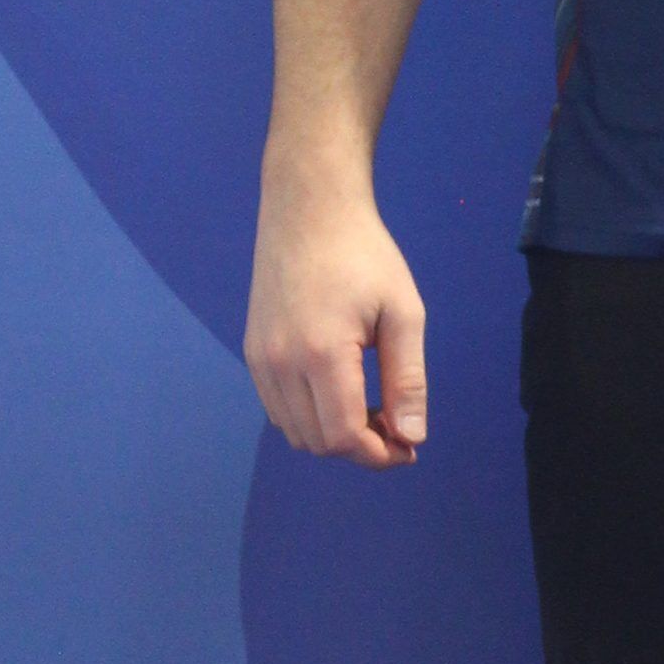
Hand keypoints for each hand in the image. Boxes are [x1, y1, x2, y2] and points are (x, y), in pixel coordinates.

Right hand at [244, 175, 427, 467]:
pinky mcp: (252, 352)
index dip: (378, 455)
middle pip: (318, 442)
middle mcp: (280, 365)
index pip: (344, 436)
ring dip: (333, 435)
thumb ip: (407, 378)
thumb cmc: (364, 253)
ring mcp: (260, 360)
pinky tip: (339, 391)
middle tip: (396, 424)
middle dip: (360, 446)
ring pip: (295, 431)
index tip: (408, 448)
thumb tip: (411, 438)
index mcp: (321, 354)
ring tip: (371, 406)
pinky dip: (308, 417)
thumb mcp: (402, 311)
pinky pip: (278, 409)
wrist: (308, 208)